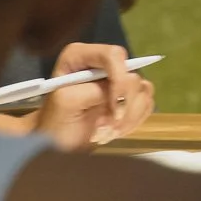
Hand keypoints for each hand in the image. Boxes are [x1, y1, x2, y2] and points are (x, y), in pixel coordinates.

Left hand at [33, 43, 155, 152]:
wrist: (58, 144)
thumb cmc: (54, 123)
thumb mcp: (65, 102)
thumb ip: (91, 90)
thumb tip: (119, 93)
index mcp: (81, 56)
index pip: (113, 55)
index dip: (119, 79)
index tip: (114, 108)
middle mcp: (103, 64)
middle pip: (132, 76)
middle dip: (121, 106)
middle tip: (104, 127)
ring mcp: (118, 80)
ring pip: (143, 91)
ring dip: (128, 117)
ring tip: (105, 133)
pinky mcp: (130, 97)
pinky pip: (146, 104)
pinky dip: (133, 121)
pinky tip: (114, 131)